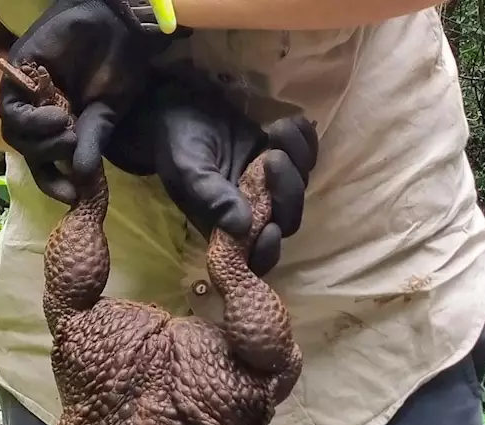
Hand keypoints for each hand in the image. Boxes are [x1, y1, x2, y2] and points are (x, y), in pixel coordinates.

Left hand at [0, 0, 183, 203]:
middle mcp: (40, 112)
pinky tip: (56, 115)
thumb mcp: (107, 113)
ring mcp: (27, 93)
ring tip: (67, 127)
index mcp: (61, 124)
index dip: (52, 182)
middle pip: (26, 149)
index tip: (71, 195)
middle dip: (48, 157)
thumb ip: (92, 142)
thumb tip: (83, 177)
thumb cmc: (118, 67)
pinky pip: (10, 109)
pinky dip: (30, 120)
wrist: (116, 25)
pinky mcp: (18, 73)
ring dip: (39, 140)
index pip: (45, 161)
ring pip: (15, 133)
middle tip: (73, 145)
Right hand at [107, 75, 319, 275]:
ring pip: (300, 186)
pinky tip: (290, 123)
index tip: (271, 228)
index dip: (268, 250)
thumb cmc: (177, 144)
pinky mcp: (281, 158)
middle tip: (272, 157)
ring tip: (276, 130)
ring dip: (297, 159)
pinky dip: (305, 140)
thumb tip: (243, 226)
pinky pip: (307, 156)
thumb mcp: (188, 171)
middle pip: (288, 218)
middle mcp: (253, 211)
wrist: (180, 108)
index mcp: (226, 227)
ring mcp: (270, 185)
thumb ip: (212, 198)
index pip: (255, 256)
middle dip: (287, 190)